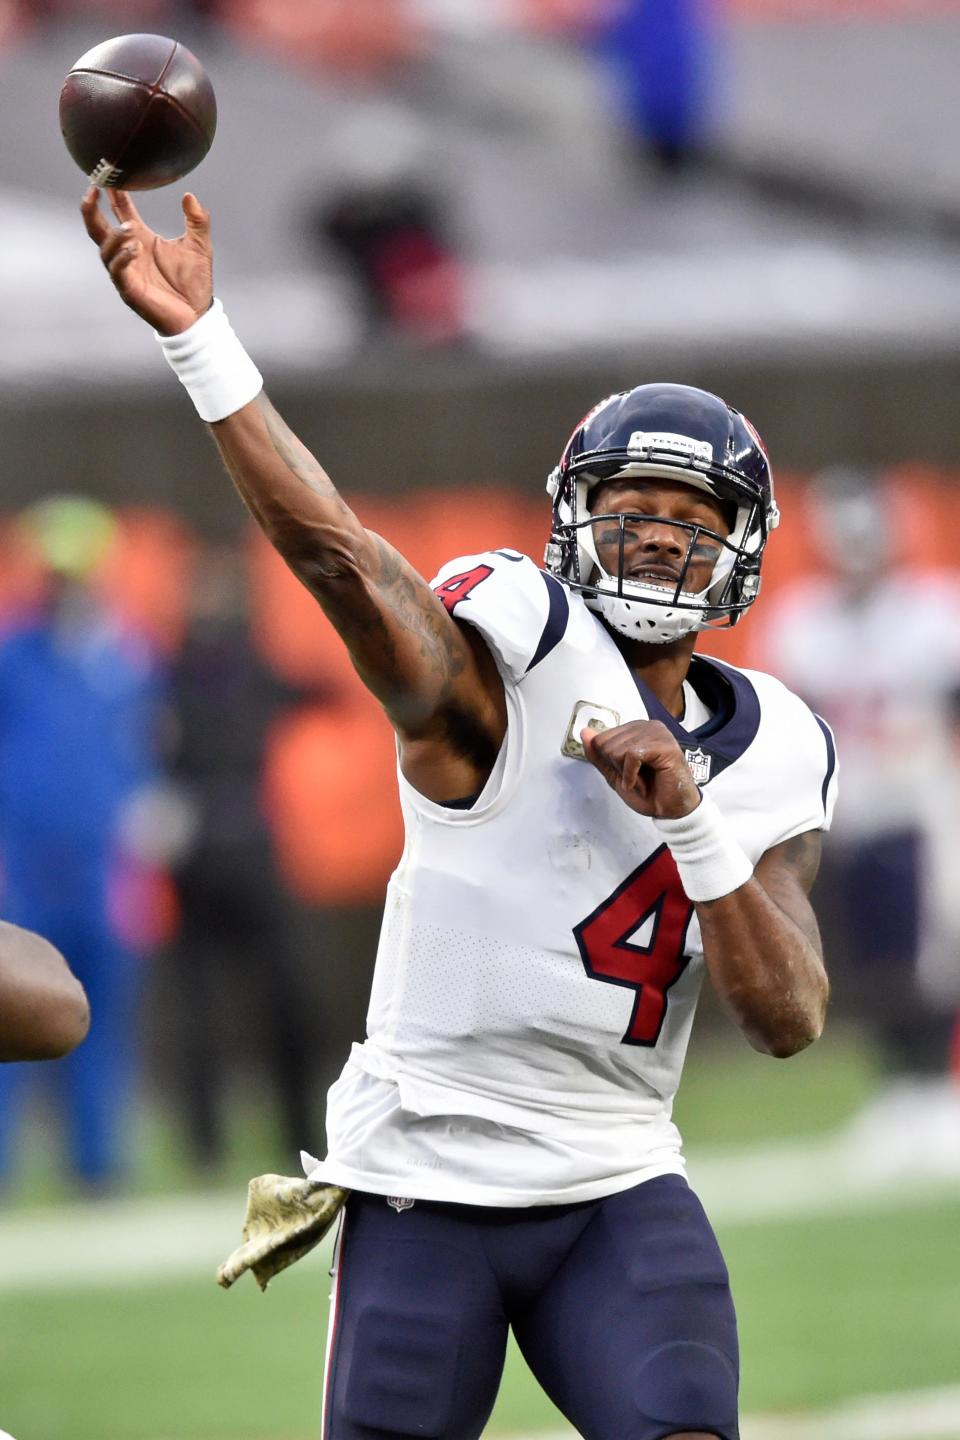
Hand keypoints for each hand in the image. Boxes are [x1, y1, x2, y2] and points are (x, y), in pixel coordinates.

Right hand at [80, 186, 212, 335]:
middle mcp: (128, 253)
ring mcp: (126, 272)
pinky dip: (123, 258)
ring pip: (105, 250)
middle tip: (92, 191)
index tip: (110, 176)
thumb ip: (197, 221)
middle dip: (90, 210)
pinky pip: (117, 272)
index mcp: (141, 239)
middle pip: (98, 228)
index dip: (114, 194)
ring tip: (129, 229)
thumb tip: (190, 196)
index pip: (121, 212)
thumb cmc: (194, 283)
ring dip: (114, 237)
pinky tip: (135, 248)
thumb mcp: (199, 246)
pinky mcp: (130, 290)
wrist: (198, 316)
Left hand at [581, 719, 700, 818]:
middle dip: (617, 768)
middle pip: (606, 744)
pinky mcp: (664, 745)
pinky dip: (632, 776)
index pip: (601, 739)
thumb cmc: (649, 792)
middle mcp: (647, 726)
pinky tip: (643, 783)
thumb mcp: (615, 774)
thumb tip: (584, 733)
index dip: (610, 763)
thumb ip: (598, 754)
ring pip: (617, 750)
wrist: (670, 811)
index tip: (628, 773)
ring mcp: (657, 733)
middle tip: (638, 778)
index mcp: (635, 729)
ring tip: (643, 780)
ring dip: (627, 775)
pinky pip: (631, 756)